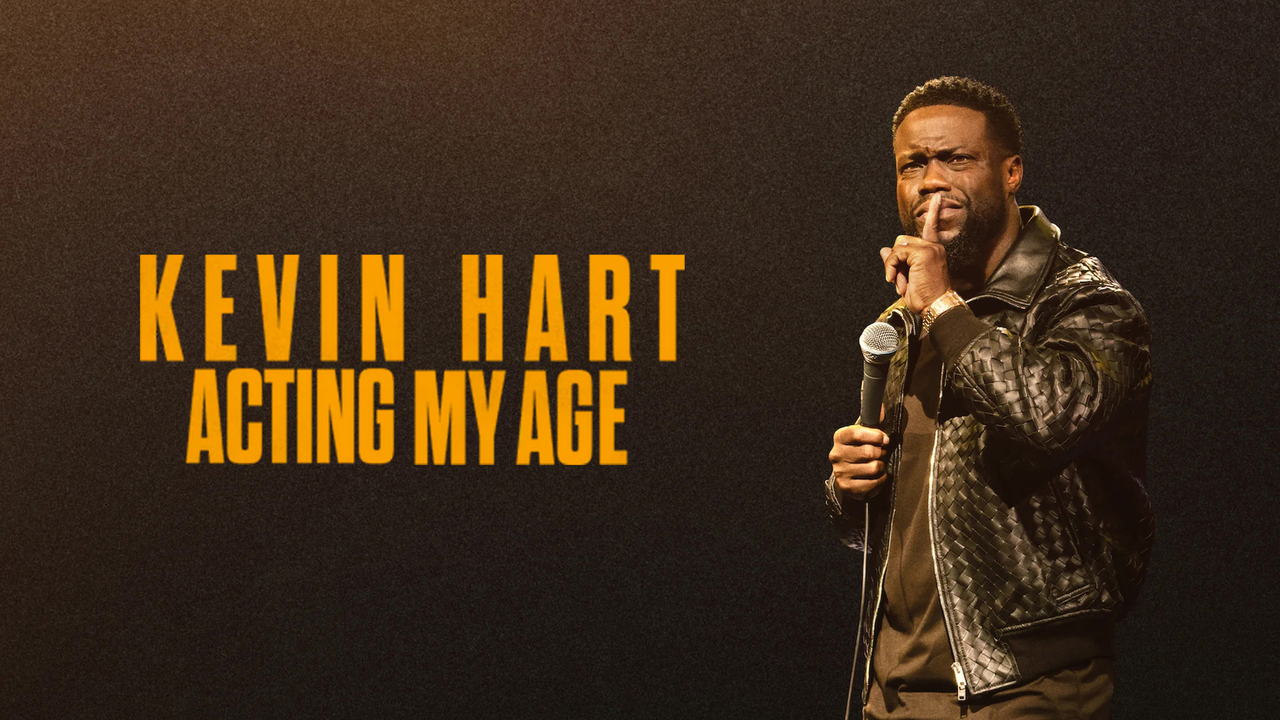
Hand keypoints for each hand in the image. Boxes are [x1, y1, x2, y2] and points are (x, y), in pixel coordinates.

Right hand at [829, 415, 890, 501]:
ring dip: (881, 467)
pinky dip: (880, 480)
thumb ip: (873, 421)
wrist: (846, 474)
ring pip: (873, 468)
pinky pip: (872, 483)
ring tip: (878, 465)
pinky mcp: (846, 486)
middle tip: (881, 454)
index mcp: (839, 437)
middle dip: (881, 453)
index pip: (857, 434)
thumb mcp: (863, 434)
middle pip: (868, 452)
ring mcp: (840, 472)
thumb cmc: (858, 449)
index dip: (875, 436)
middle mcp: (836, 454)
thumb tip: (881, 407)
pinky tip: (877, 477)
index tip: (885, 439)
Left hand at [880, 192, 951, 313]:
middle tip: (897, 279)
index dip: (934, 212)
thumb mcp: (907, 277)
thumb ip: (896, 261)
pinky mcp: (923, 253)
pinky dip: (891, 266)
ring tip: (898, 282)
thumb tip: (883, 249)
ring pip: (897, 246)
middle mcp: (934, 247)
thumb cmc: (925, 296)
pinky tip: (895, 279)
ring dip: (892, 265)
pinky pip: (896, 253)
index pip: (932, 227)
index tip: (937, 196)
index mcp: (934, 250)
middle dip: (894, 260)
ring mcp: (930, 248)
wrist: (935, 306)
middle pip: (901, 241)